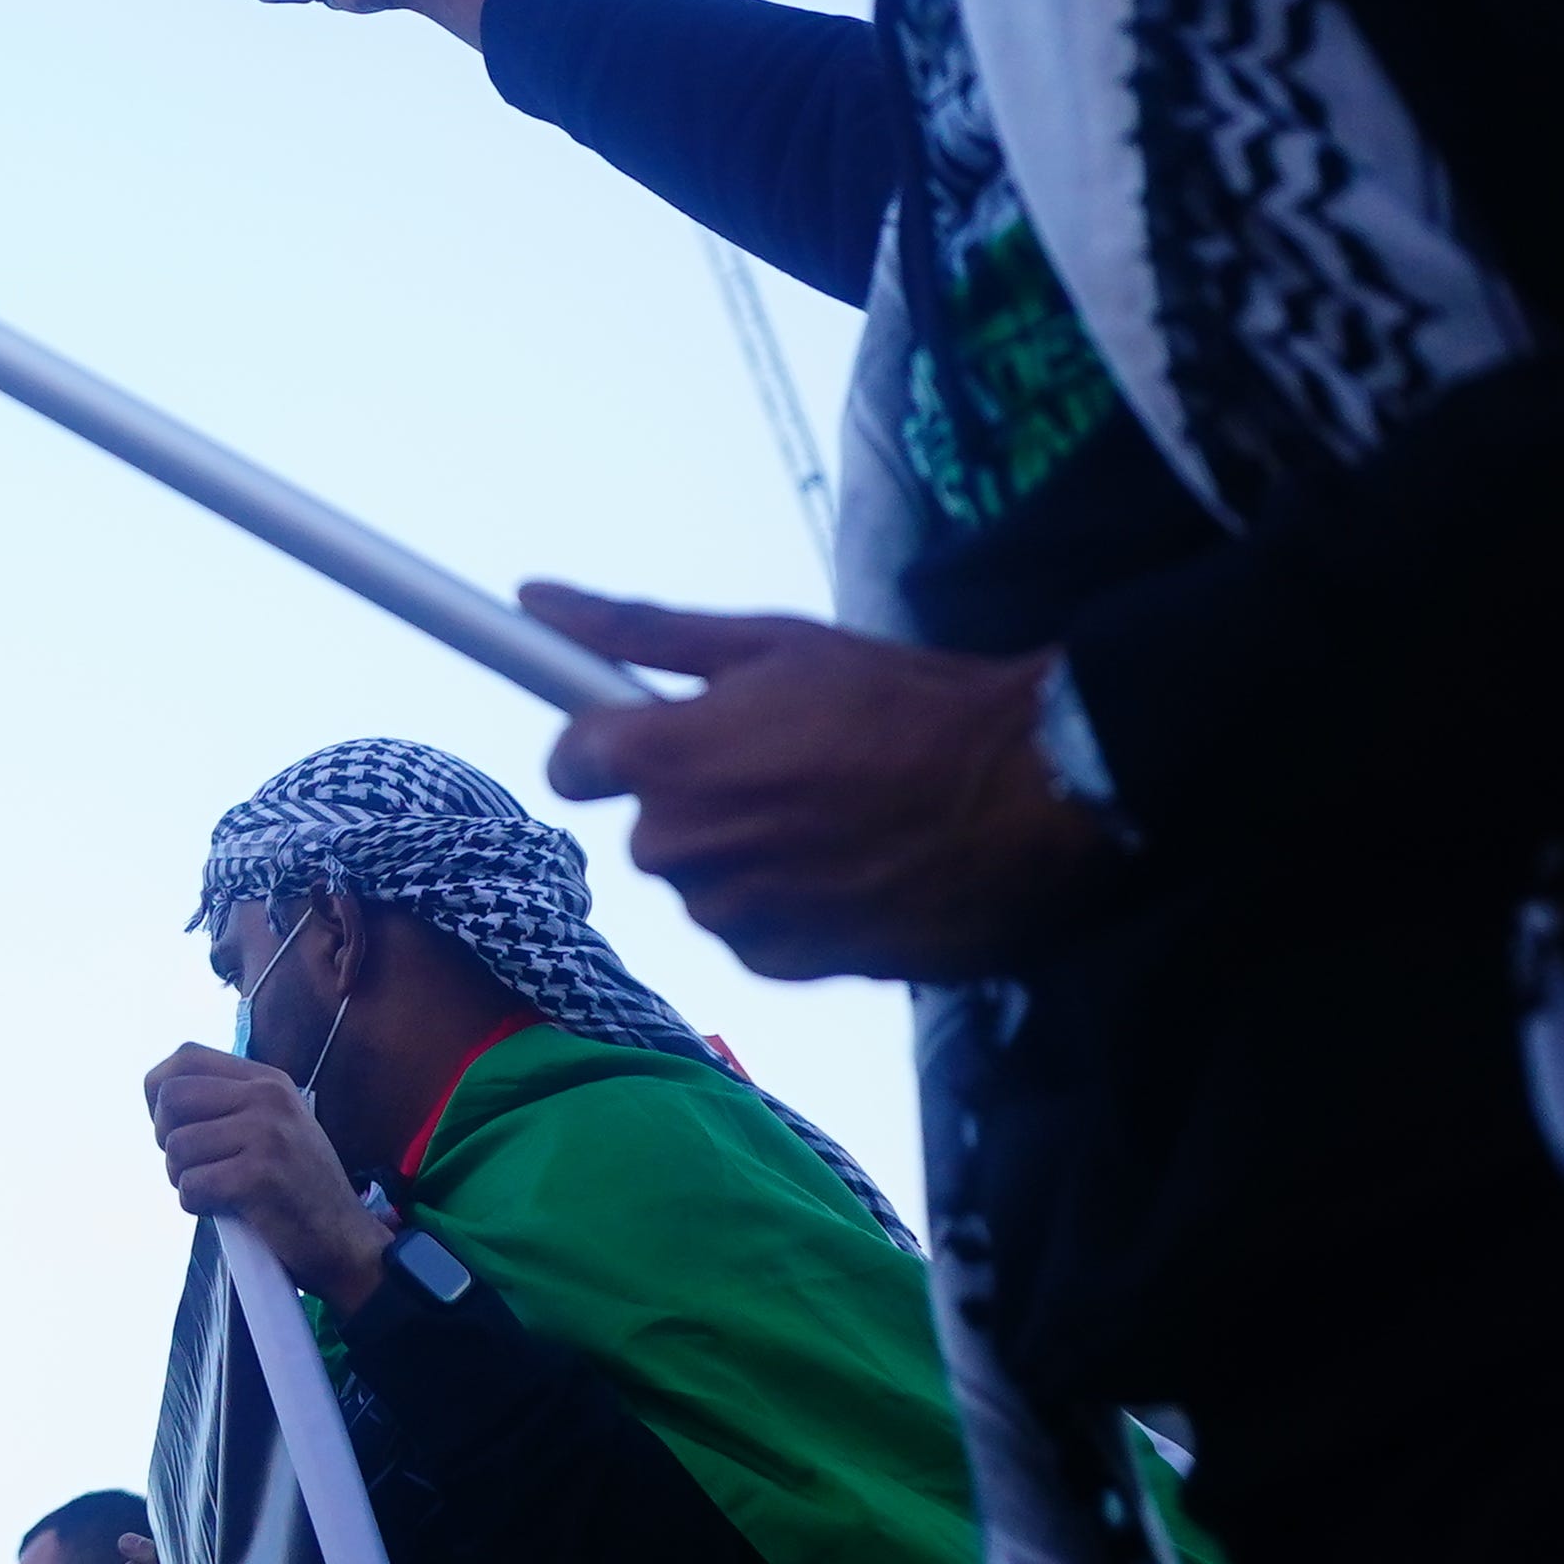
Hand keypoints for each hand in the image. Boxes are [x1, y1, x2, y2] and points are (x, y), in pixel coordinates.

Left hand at [147, 1045, 392, 1309]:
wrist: (348, 1243)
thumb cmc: (298, 1190)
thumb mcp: (272, 1127)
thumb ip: (227, 1105)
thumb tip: (159, 1095)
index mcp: (268, 1081)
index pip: (186, 1057)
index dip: (159, 1091)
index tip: (171, 1125)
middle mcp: (268, 1098)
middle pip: (170, 1097)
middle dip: (165, 1137)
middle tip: (192, 1165)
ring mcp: (267, 1134)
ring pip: (176, 1146)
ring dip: (182, 1177)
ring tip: (215, 1191)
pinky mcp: (261, 1176)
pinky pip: (191, 1185)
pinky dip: (194, 1204)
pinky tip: (223, 1210)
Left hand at [529, 587, 1121, 977]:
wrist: (1029, 801)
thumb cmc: (906, 708)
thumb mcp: (771, 644)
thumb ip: (634, 631)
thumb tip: (534, 598)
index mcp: (665, 760)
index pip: (568, 764)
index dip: (612, 742)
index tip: (660, 728)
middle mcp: (680, 847)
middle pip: (646, 823)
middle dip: (699, 794)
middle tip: (789, 758)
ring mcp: (729, 913)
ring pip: (702, 877)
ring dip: (746, 849)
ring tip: (835, 810)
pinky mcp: (782, 964)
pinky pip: (750, 926)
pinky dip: (786, 900)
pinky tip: (850, 863)